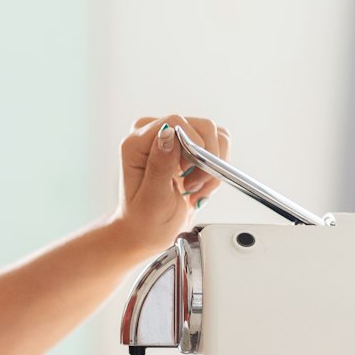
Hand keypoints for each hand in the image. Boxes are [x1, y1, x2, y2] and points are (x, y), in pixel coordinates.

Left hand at [108, 114, 229, 260]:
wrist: (147, 232)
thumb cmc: (144, 220)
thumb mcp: (151, 198)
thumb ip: (160, 165)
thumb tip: (169, 132)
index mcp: (136, 143)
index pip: (175, 122)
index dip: (193, 146)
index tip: (190, 173)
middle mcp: (154, 135)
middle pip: (200, 127)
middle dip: (205, 160)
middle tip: (192, 186)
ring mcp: (174, 140)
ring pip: (214, 136)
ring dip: (211, 168)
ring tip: (194, 188)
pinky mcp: (189, 148)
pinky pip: (218, 147)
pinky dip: (215, 170)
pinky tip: (200, 186)